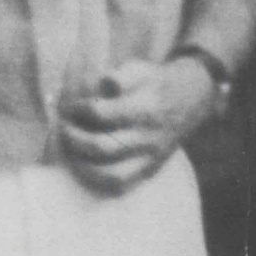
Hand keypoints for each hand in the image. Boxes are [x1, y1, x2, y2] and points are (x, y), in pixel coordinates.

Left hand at [55, 55, 218, 195]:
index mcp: (145, 108)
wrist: (191, 99)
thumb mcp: (142, 70)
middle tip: (64, 129)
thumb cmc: (156, 83)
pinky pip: (122, 185)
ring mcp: (150, 157)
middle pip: (102, 147)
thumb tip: (105, 82)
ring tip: (70, 150)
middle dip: (75, 139)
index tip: (70, 107)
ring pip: (111, 173)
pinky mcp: (151, 169)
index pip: (100, 114)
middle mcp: (149, 137)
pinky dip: (99, 180)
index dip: (78, 111)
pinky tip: (85, 167)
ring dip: (83, 164)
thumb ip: (122, 76)